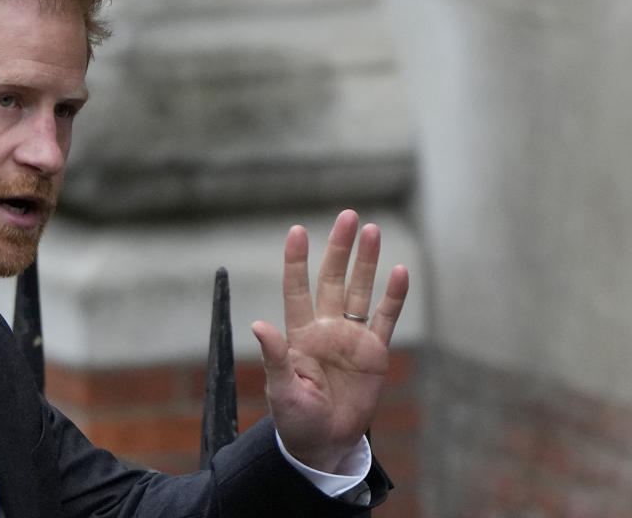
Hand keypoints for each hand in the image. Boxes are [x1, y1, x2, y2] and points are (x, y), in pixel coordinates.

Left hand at [251, 210, 408, 471]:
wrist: (325, 443)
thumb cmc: (296, 418)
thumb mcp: (282, 389)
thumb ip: (275, 356)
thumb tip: (259, 324)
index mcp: (299, 333)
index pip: (297, 288)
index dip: (297, 261)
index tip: (297, 230)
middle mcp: (326, 328)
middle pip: (333, 279)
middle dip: (340, 248)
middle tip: (348, 216)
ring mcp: (351, 337)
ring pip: (360, 290)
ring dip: (366, 262)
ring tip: (373, 230)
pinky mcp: (375, 352)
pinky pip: (385, 318)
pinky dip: (393, 296)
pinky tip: (399, 271)